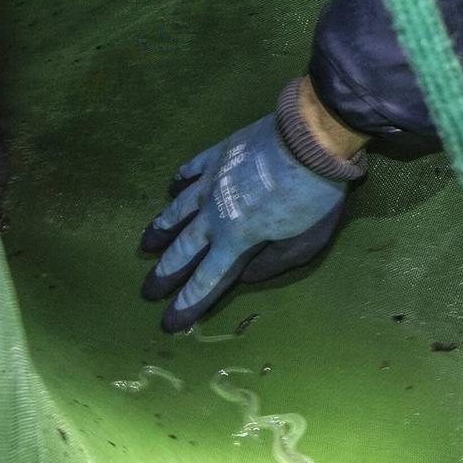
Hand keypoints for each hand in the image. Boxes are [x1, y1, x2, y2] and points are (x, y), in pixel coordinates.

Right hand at [138, 97, 358, 332]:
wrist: (311, 140)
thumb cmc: (315, 197)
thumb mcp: (306, 243)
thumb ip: (273, 263)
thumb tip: (244, 275)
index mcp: (236, 240)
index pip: (206, 280)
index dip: (187, 303)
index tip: (168, 322)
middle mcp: (213, 215)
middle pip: (184, 250)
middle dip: (165, 274)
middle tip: (147, 290)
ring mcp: (211, 182)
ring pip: (178, 210)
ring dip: (162, 229)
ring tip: (147, 243)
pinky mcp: (218, 154)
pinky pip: (191, 170)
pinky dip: (180, 180)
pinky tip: (172, 186)